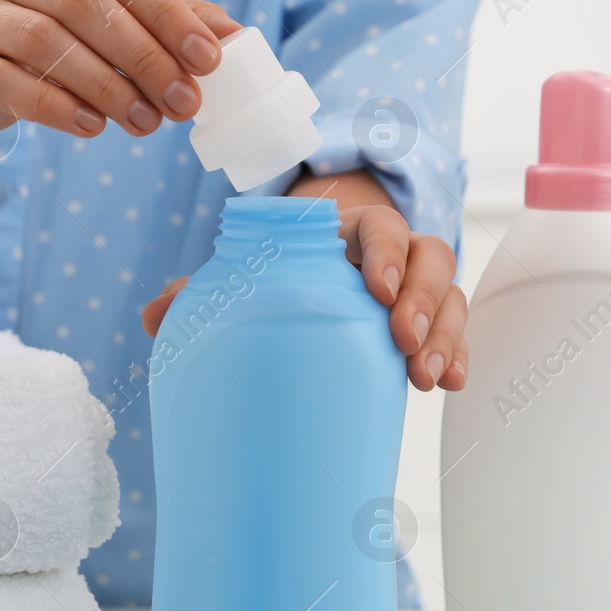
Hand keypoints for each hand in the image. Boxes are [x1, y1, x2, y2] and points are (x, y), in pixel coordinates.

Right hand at [0, 0, 240, 138]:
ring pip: (46, 44)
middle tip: (184, 103)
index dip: (167, 14)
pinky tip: (93, 127)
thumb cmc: (53, 34)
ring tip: (147, 124)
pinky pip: (11, 83)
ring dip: (107, 89)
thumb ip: (166, 19)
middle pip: (83, 5)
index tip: (208, 59)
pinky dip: (58, 107)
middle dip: (143, 57)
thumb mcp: (108, 16)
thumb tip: (234, 35)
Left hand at [143, 203, 467, 392]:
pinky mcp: (427, 324)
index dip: (387, 253)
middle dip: (423, 300)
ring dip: (444, 334)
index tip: (376, 289)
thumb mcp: (248, 277)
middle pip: (430, 257)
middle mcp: (392, 253)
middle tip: (403, 343)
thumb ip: (205, 292)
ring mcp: (414, 289)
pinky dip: (457, 353)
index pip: (382, 226)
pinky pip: (455, 332)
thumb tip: (154, 318)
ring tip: (426, 378)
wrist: (308, 283)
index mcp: (349, 229)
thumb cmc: (275, 277)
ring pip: (450, 295)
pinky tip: (450, 384)